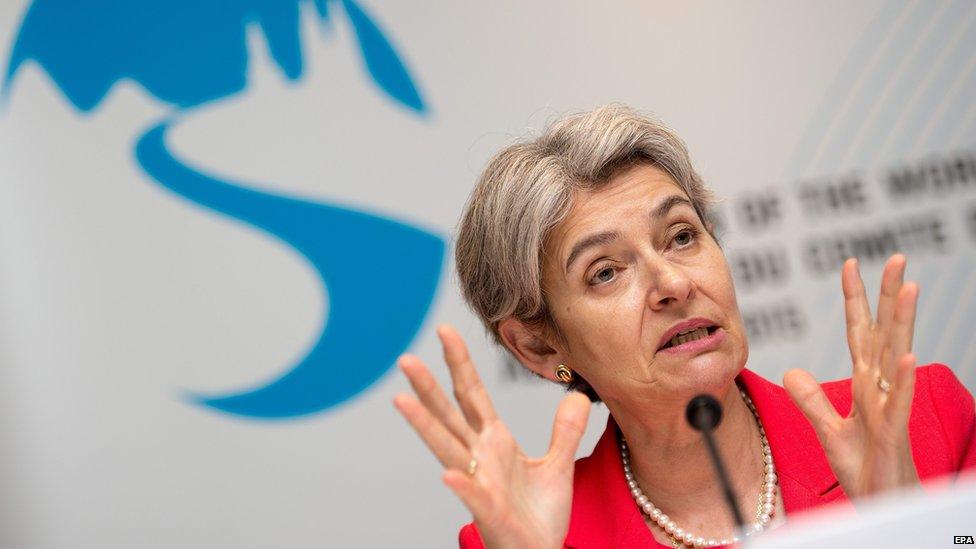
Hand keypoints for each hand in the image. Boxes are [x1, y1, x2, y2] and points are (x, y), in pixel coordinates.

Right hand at [394, 324, 590, 548]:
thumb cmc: (540, 515)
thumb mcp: (558, 464)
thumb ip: (564, 430)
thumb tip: (578, 395)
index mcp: (494, 441)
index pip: (472, 394)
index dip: (459, 363)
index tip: (445, 331)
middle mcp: (479, 458)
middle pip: (449, 415)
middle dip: (427, 387)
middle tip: (405, 359)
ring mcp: (480, 484)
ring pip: (448, 449)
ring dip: (425, 426)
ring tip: (402, 401)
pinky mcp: (489, 512)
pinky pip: (473, 496)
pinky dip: (461, 484)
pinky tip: (448, 473)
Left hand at [784, 254, 919, 498]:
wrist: (879, 503)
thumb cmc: (864, 468)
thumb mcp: (829, 430)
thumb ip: (812, 400)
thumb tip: (792, 370)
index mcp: (864, 384)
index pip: (858, 333)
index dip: (854, 300)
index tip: (849, 263)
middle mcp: (879, 389)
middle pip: (884, 333)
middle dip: (887, 296)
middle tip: (896, 257)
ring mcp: (889, 408)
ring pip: (896, 357)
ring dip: (902, 324)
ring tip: (909, 288)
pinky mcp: (892, 433)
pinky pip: (897, 403)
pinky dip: (902, 381)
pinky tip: (906, 357)